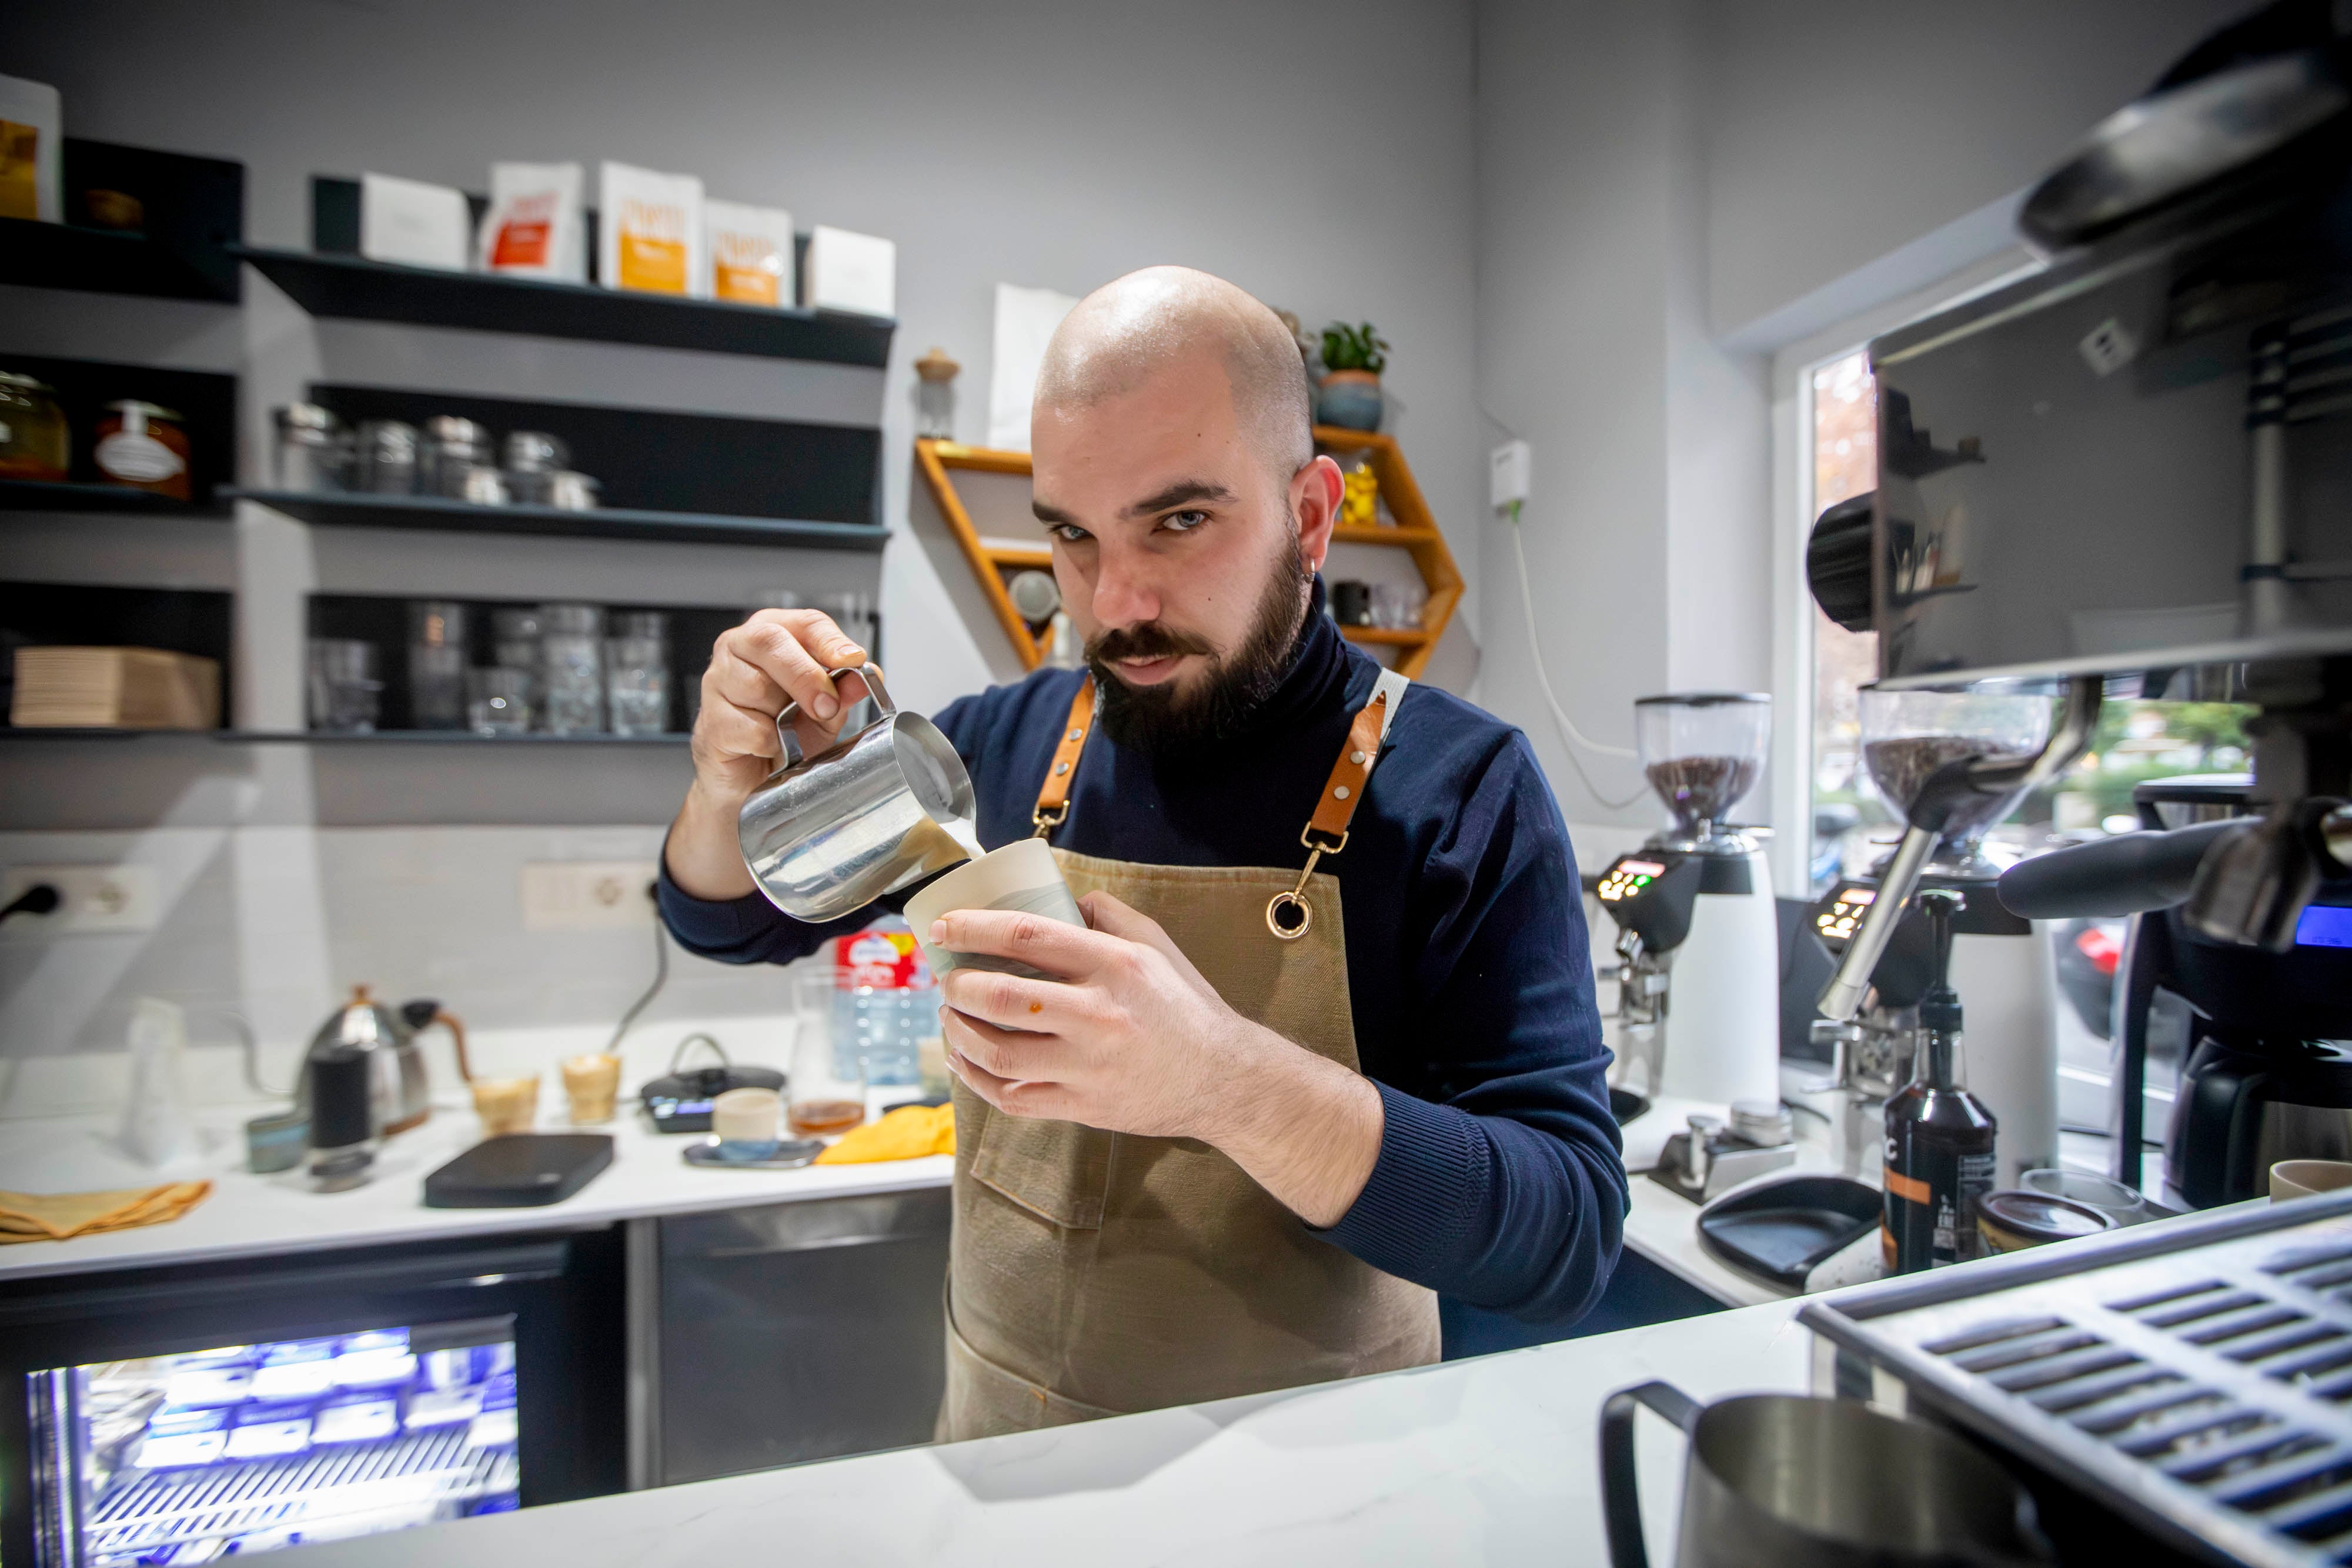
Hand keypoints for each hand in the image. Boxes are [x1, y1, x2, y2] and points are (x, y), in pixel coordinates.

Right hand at [664, 609, 871, 900]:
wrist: (750, 784)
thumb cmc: (784, 737)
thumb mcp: (824, 713)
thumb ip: (842, 693)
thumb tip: (865, 677)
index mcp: (772, 635)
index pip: (806, 623)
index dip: (831, 641)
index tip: (852, 660)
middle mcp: (738, 649)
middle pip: (770, 642)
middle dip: (806, 674)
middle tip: (827, 706)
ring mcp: (717, 683)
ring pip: (756, 685)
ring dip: (784, 716)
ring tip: (788, 732)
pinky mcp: (711, 722)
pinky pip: (749, 728)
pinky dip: (770, 744)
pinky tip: (769, 749)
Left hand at [934, 891, 1384, 1223]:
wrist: (1222, 1079)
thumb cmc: (1185, 1008)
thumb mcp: (1157, 946)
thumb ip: (1109, 915)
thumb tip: (1061, 896)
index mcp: (1114, 965)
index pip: (1026, 935)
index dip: (973, 928)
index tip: (942, 928)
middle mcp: (1098, 1014)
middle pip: (1001, 997)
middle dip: (957, 985)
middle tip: (944, 978)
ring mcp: (1087, 1066)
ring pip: (998, 1053)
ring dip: (958, 1033)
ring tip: (949, 1016)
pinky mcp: (1082, 1106)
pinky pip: (1012, 1097)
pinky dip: (976, 1079)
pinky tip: (964, 1060)